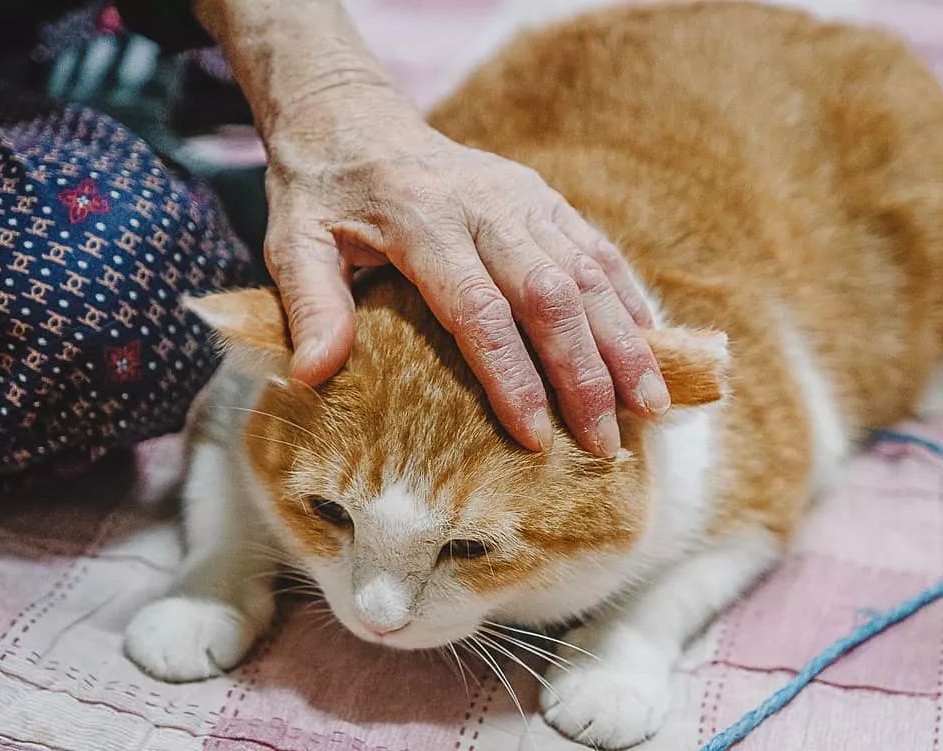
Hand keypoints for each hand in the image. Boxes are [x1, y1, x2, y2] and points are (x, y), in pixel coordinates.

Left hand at [264, 115, 668, 457]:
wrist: (355, 117)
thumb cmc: (322, 194)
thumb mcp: (292, 241)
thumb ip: (308, 304)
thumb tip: (315, 376)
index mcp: (423, 220)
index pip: (479, 309)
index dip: (512, 377)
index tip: (536, 437)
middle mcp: (486, 204)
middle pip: (551, 296)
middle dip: (585, 374)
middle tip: (606, 443)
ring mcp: (524, 196)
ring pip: (589, 273)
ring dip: (623, 342)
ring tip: (650, 406)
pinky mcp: (544, 196)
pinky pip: (599, 249)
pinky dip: (628, 298)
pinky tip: (649, 345)